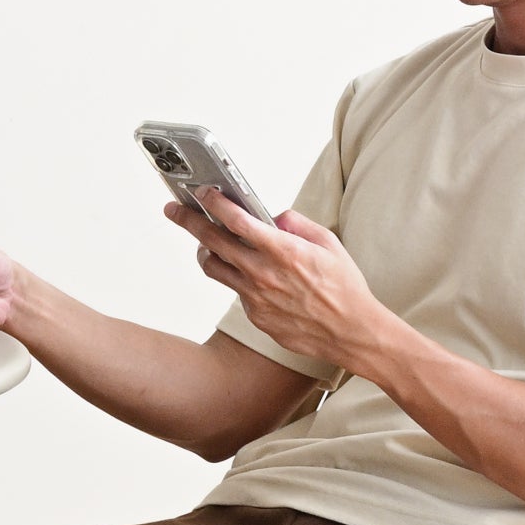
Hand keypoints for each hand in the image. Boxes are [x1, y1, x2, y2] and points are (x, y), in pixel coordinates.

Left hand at [163, 193, 384, 376]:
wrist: (351, 332)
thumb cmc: (344, 288)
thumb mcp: (329, 243)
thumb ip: (297, 224)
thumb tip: (274, 216)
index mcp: (283, 250)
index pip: (236, 219)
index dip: (214, 202)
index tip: (202, 192)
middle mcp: (263, 273)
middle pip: (211, 242)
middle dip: (188, 221)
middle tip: (173, 209)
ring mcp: (255, 297)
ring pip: (214, 268)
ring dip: (205, 251)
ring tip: (205, 243)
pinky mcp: (255, 315)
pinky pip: (236, 290)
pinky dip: (238, 277)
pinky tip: (250, 274)